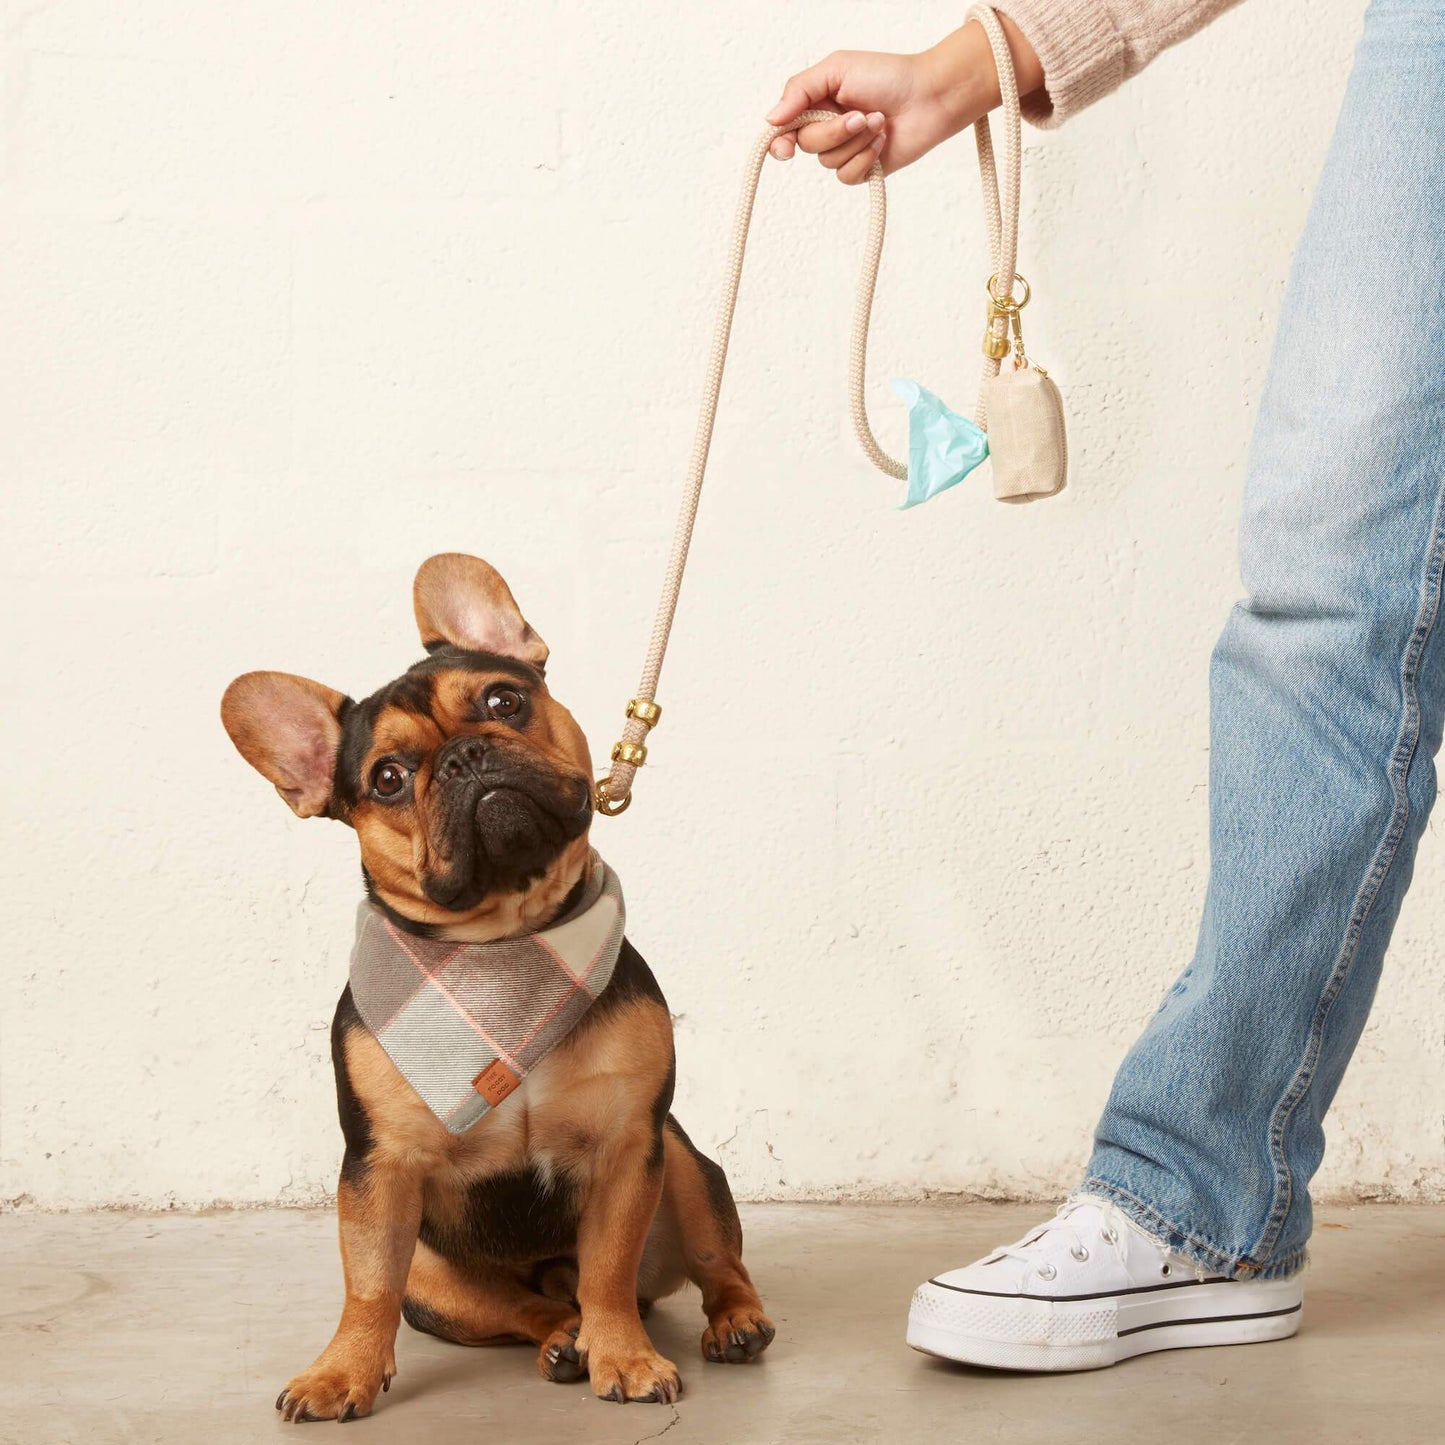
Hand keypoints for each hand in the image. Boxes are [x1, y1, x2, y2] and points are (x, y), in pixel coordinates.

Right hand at [765, 18, 1043, 182]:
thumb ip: (799, 90)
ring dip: (856, 142)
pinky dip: (865, 159)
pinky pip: (848, 177)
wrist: (929, 97)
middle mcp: (828, 127)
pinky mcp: (864, 169)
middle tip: (860, 115)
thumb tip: (771, 119)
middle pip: (807, 145)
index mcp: (817, 102)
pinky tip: (882, 142)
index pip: (785, 128)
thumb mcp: (837, 69)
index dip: (780, 141)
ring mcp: (846, 149)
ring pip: (828, 163)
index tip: (785, 150)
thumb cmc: (888, 76)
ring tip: (879, 122)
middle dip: (834, 132)